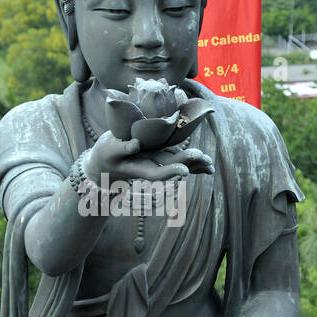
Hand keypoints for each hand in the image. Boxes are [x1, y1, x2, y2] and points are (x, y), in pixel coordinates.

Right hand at [85, 131, 212, 184]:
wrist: (107, 163)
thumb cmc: (106, 155)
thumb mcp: (108, 151)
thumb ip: (121, 148)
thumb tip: (136, 144)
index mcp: (139, 168)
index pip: (156, 172)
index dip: (170, 171)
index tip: (184, 171)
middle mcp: (151, 166)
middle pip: (171, 166)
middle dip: (187, 162)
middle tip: (202, 157)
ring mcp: (158, 161)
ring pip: (178, 163)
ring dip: (195, 164)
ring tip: (210, 164)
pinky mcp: (162, 155)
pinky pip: (180, 157)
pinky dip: (193, 160)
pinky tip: (207, 163)